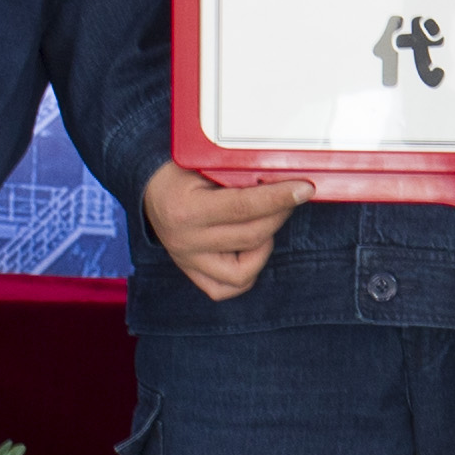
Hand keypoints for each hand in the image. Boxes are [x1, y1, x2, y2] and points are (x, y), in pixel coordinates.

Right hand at [143, 162, 308, 300]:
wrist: (149, 187)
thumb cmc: (180, 170)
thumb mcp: (204, 164)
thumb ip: (238, 175)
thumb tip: (282, 180)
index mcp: (185, 211)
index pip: (243, 207)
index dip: (279, 198)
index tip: (304, 189)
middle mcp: (184, 242)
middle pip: (250, 237)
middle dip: (279, 214)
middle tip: (290, 195)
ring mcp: (186, 262)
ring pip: (242, 272)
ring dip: (265, 244)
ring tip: (264, 221)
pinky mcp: (190, 273)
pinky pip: (225, 289)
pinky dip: (246, 272)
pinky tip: (252, 248)